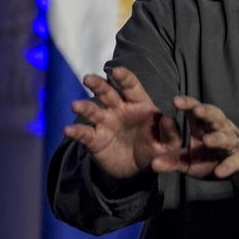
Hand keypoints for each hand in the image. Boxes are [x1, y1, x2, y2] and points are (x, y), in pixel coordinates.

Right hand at [64, 67, 182, 179]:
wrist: (136, 167)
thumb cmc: (154, 147)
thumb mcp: (169, 144)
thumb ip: (171, 133)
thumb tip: (167, 119)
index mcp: (138, 104)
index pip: (131, 86)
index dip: (124, 77)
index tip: (116, 70)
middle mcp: (119, 109)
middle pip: (107, 92)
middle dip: (97, 84)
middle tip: (88, 78)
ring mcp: (105, 123)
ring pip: (93, 110)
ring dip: (84, 106)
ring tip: (75, 105)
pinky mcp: (95, 139)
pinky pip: (84, 133)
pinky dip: (76, 131)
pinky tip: (68, 129)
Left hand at [168, 96, 238, 203]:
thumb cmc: (217, 159)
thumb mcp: (191, 162)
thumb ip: (173, 161)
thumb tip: (152, 163)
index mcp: (208, 127)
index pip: (198, 111)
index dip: (189, 104)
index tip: (175, 100)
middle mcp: (224, 130)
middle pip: (216, 117)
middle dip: (206, 112)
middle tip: (195, 110)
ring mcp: (237, 143)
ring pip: (229, 137)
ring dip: (218, 138)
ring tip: (207, 140)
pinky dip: (230, 164)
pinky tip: (220, 171)